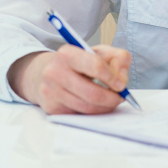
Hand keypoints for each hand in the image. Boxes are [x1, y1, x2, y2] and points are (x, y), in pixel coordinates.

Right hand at [8, 45, 131, 114]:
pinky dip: (92, 112)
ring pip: (87, 107)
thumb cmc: (78, 62)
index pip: (96, 66)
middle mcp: (54, 72)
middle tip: (120, 98)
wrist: (46, 72)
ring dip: (105, 107)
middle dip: (112, 98)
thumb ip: (118, 59)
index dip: (113, 78)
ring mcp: (51, 91)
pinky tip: (96, 105)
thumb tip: (122, 80)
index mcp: (67, 53)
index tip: (121, 85)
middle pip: (93, 93)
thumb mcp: (99, 52)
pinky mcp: (51, 108)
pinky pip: (79, 115)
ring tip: (111, 102)